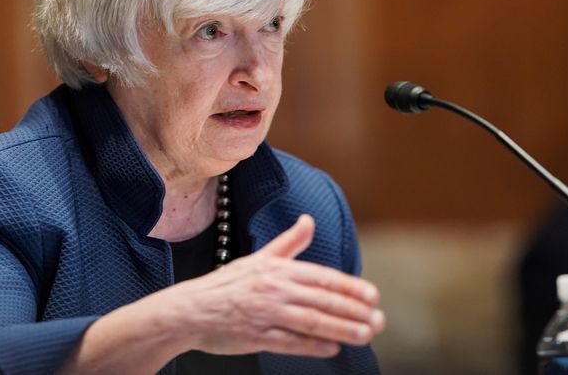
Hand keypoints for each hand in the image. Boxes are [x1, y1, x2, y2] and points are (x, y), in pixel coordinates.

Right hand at [166, 214, 384, 357]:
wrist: (189, 309)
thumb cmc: (226, 284)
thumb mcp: (258, 259)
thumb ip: (288, 243)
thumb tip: (309, 220)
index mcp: (276, 269)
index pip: (321, 277)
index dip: (349, 287)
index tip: (372, 295)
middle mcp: (273, 289)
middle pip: (322, 299)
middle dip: (354, 310)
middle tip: (378, 320)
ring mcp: (265, 313)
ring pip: (311, 321)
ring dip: (342, 329)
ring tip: (365, 335)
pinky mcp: (256, 336)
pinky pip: (290, 341)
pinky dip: (313, 346)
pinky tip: (332, 348)